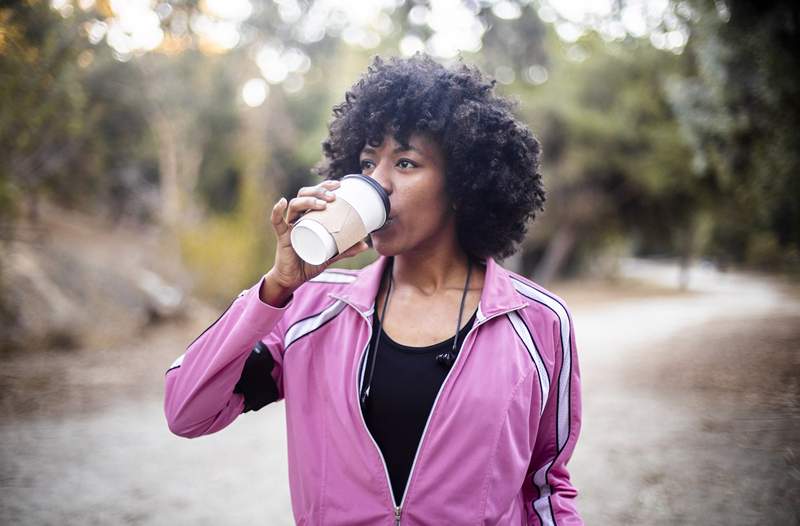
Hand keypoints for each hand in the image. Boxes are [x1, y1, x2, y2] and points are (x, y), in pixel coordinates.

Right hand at [262, 180, 369, 304]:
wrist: (294, 278)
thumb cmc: (310, 262)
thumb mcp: (331, 255)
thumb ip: (346, 249)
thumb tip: (365, 245)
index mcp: (309, 217)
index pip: (315, 194)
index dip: (325, 186)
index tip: (339, 185)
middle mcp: (298, 217)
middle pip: (305, 195)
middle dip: (319, 191)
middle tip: (333, 197)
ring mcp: (290, 225)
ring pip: (295, 205)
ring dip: (308, 200)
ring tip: (322, 204)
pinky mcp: (282, 236)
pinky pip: (277, 222)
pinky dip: (277, 212)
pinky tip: (282, 202)